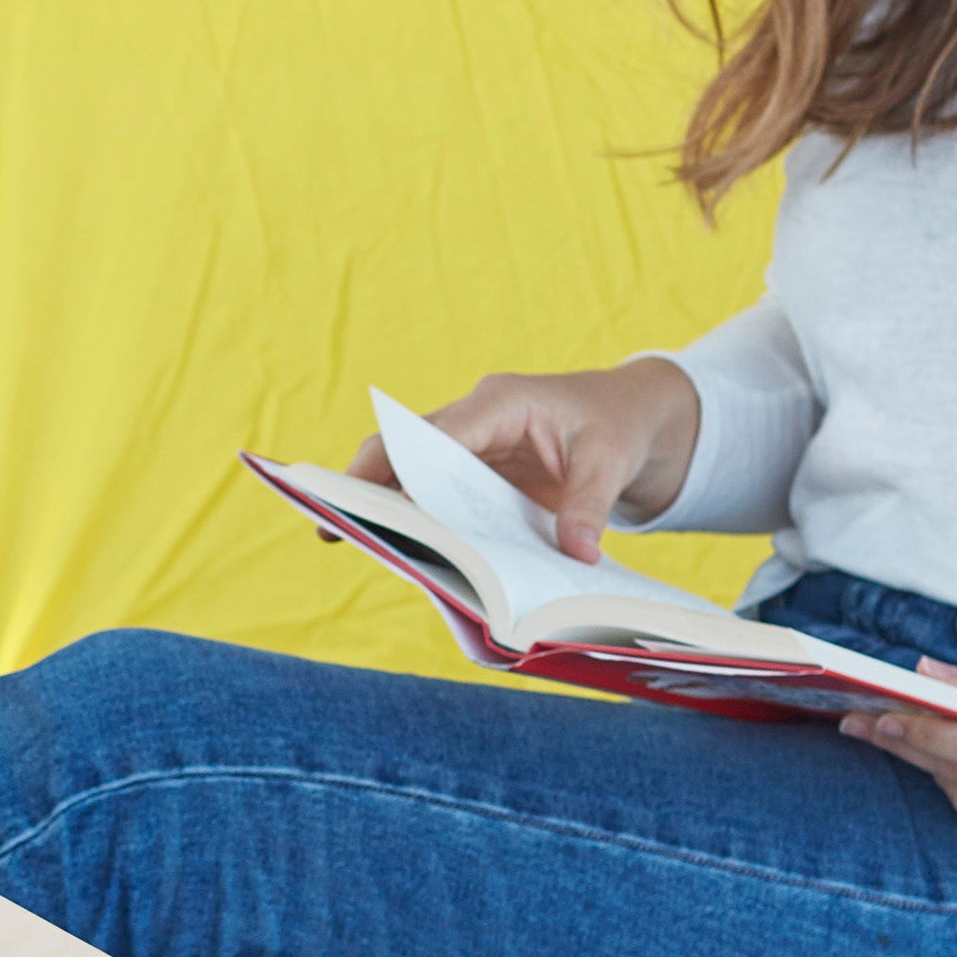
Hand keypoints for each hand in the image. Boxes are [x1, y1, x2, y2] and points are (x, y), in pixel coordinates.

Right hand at [352, 360, 702, 564]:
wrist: (627, 417)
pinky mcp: (470, 471)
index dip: (407, 470)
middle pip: (401, 447)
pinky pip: (429, 492)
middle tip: (329, 526)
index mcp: (501, 401)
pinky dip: (414, 519)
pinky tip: (402, 553)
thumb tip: (575, 555)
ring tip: (348, 542)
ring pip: (406, 470)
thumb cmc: (617, 427)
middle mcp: (472, 419)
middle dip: (364, 484)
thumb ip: (589, 506)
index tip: (388, 510)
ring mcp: (467, 445)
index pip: (438, 434)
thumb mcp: (611, 462)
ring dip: (380, 505)